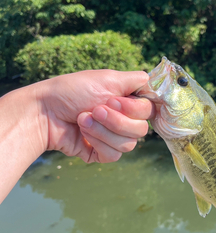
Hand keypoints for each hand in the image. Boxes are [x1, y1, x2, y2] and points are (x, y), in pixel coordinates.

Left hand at [39, 70, 153, 162]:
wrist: (44, 113)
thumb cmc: (71, 91)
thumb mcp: (108, 78)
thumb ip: (137, 80)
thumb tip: (155, 82)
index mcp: (126, 101)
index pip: (149, 110)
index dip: (135, 108)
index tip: (114, 100)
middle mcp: (122, 119)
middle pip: (142, 129)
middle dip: (116, 120)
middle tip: (95, 109)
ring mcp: (112, 137)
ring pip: (129, 144)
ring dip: (103, 130)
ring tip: (83, 119)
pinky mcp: (101, 152)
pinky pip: (114, 155)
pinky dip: (98, 142)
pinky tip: (83, 133)